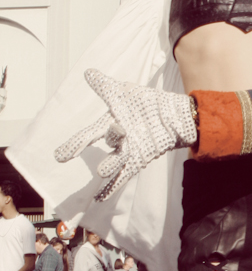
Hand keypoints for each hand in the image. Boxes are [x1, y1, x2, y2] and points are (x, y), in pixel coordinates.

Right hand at [54, 69, 197, 201]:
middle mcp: (117, 138)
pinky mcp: (140, 158)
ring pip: (116, 159)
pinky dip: (114, 186)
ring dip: (109, 166)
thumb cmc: (146, 104)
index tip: (59, 156)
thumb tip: (87, 72)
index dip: (75, 143)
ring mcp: (129, 150)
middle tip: (63, 156)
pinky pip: (126, 173)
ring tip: (103, 171)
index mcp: (111, 123)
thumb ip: (106, 86)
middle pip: (102, 142)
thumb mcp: (125, 93)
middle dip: (82, 148)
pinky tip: (101, 198)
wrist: (173, 116)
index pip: (90, 133)